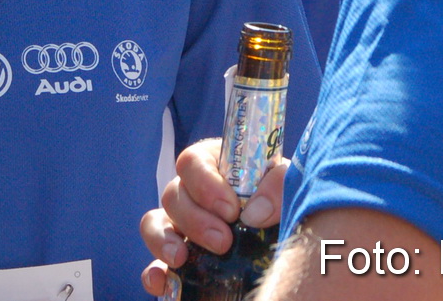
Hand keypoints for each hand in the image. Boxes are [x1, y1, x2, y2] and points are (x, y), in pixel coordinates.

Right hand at [140, 139, 288, 296]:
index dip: (204, 184)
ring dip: (164, 240)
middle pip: (172, 194)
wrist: (286, 237)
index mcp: (215, 167)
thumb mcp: (288, 186)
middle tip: (223, 241)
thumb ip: (278, 187)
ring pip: (154, 223)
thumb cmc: (283, 202)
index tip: (231, 209)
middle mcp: (192, 193)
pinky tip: (162, 281)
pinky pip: (154, 263)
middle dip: (194, 220)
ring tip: (182, 259)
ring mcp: (181, 225)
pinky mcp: (178, 257)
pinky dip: (154, 272)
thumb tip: (254, 212)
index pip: (192, 162)